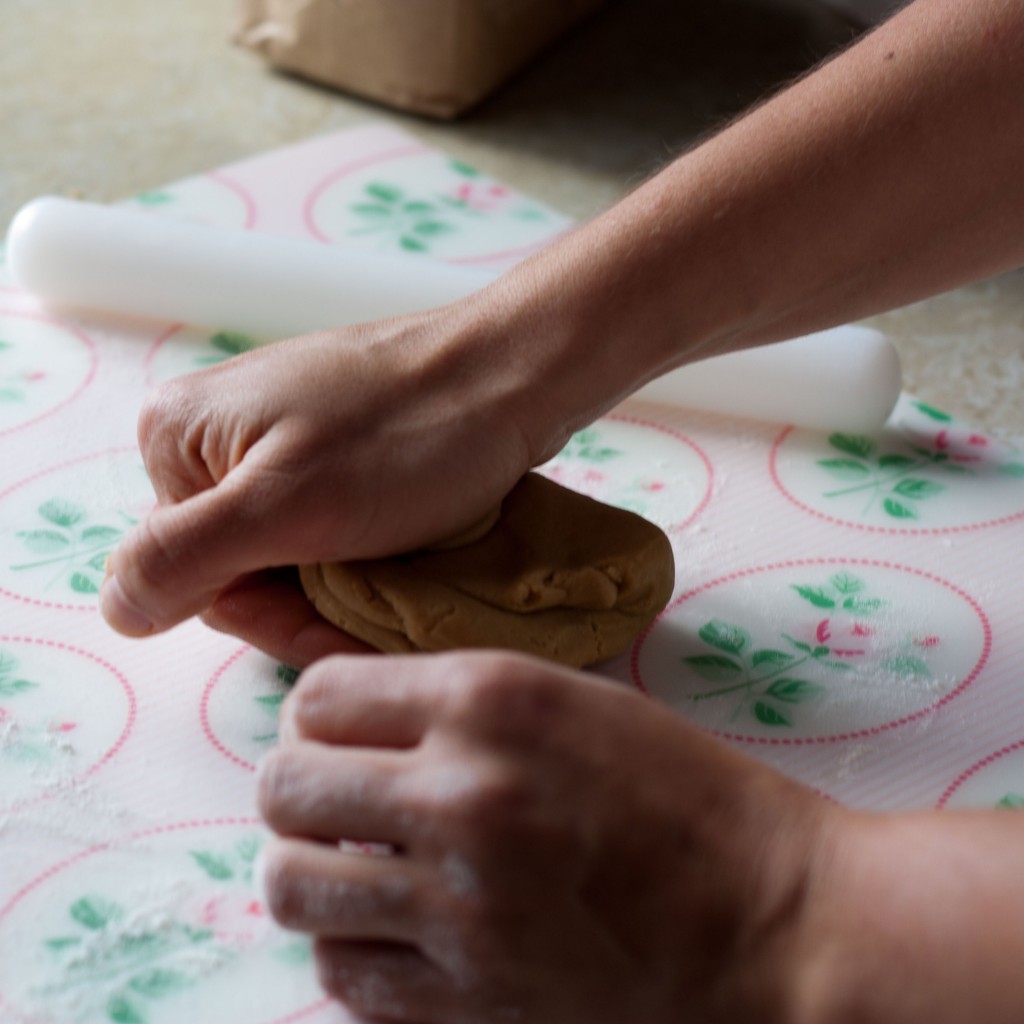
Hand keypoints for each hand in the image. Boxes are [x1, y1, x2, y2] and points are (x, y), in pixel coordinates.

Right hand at [100, 304, 542, 663]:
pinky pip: (325, 524)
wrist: (511, 373)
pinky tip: (400, 572)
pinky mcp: (332, 446)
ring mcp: (278, 437)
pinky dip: (359, 559)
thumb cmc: (406, 435)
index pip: (187, 573)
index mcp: (177, 438)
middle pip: (237, 564)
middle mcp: (217, 434)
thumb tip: (116, 608)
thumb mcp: (284, 505)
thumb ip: (183, 556)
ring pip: (286, 551)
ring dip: (338, 591)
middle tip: (376, 625)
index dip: (263, 615)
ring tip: (397, 604)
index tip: (337, 633)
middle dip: (305, 605)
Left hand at [256, 650, 835, 1022]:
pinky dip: (352, 948)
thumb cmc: (688, 793)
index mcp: (491, 700)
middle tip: (341, 803)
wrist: (778, 921)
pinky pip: (341, 972)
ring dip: (312, 872)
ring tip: (360, 869)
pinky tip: (398, 930)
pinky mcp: (468, 1000)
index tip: (342, 736)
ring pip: (290, 885)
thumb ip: (458, 701)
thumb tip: (355, 724)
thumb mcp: (574, 702)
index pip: (319, 697)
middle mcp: (461, 793)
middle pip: (284, 786)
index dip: (319, 716)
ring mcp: (459, 904)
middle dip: (300, 791)